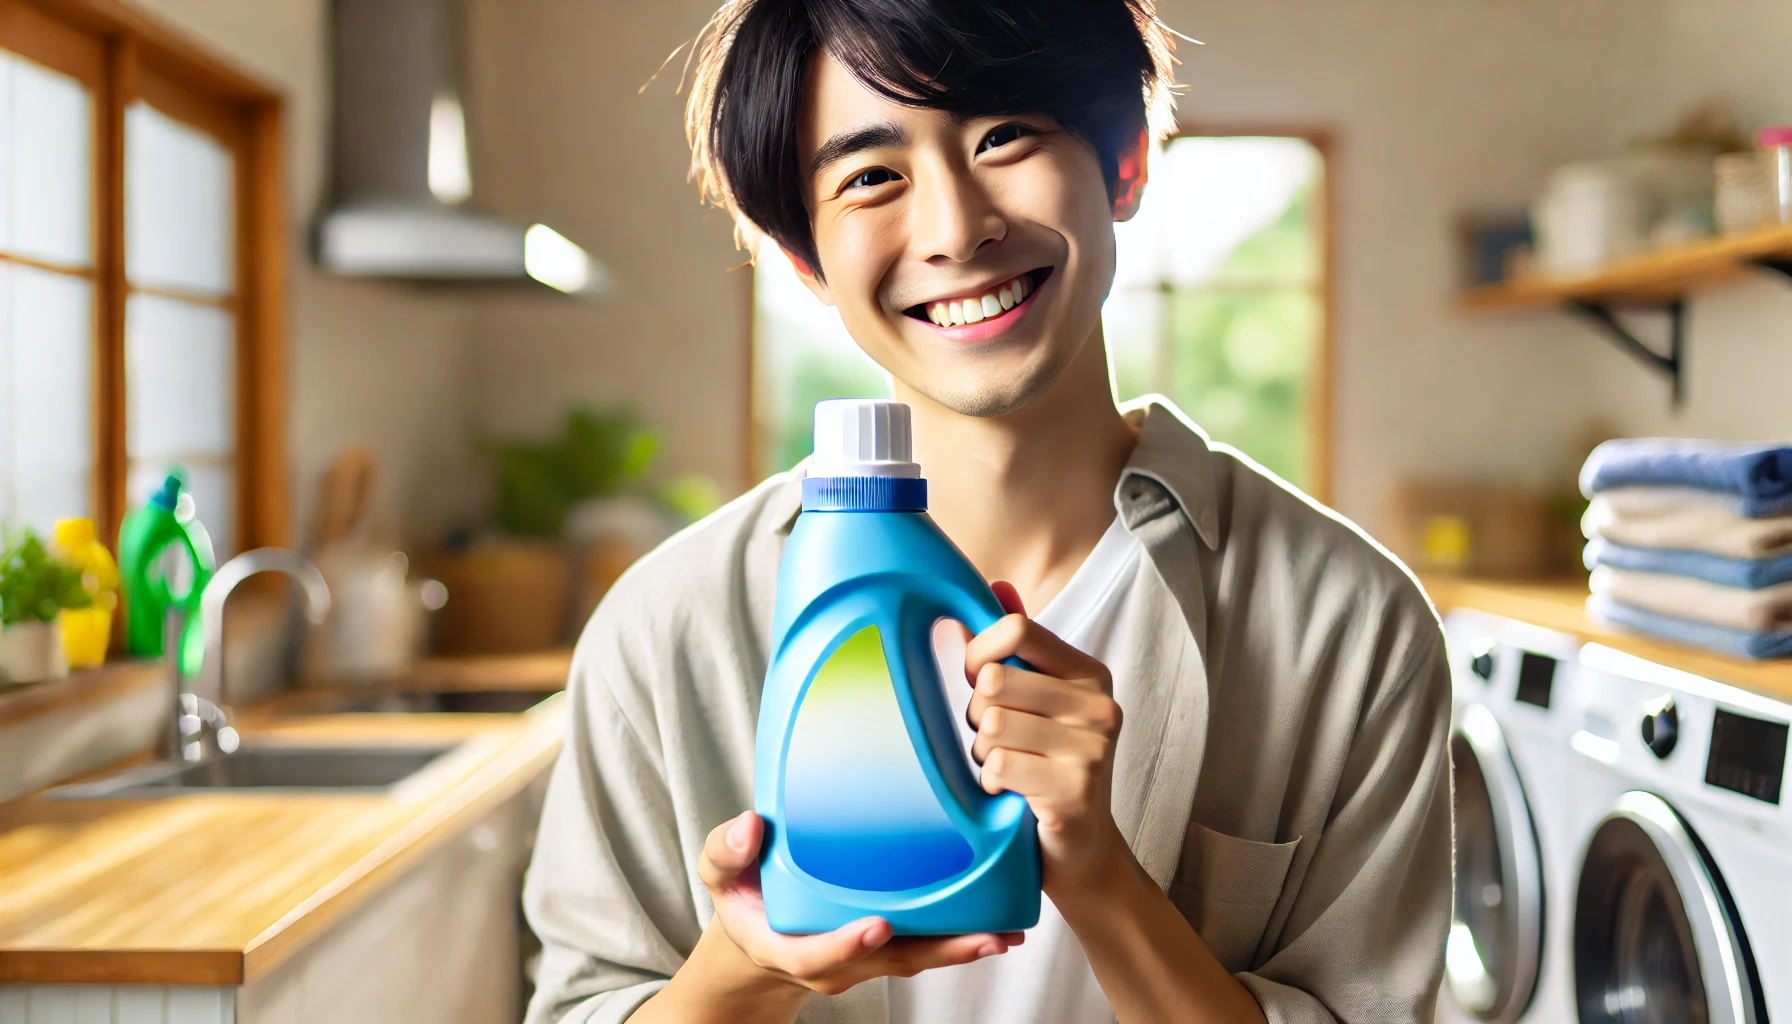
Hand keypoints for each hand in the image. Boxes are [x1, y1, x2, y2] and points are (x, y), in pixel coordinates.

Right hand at [697, 810, 1023, 996]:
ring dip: (962, 948)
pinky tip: (998, 918)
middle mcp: (835, 961)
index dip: (849, 944)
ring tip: (1005, 932)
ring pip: (918, 958)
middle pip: (891, 962)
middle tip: (984, 937)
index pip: (820, 954)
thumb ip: (728, 851)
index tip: (878, 926)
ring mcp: (866, 958)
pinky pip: (925, 944)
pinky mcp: (888, 945)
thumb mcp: (720, 874)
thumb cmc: (743, 896)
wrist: (758, 932)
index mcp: (791, 946)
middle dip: (939, 952)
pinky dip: (960, 933)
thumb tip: (750, 824)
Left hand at [964, 582, 1128, 894]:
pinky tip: (1012, 795)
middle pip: (996, 679)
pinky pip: (998, 766)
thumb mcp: (1036, 700)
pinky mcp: (1077, 791)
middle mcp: (1100, 705)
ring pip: (992, 724)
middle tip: (998, 741)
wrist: (1081, 852)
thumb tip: (997, 584)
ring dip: (982, 752)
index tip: (978, 684)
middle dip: (978, 714)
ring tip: (1007, 768)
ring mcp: (1093, 749)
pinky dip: (991, 784)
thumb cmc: (1046, 767)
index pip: (1017, 629)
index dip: (979, 655)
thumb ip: (1018, 645)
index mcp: (1089, 673)